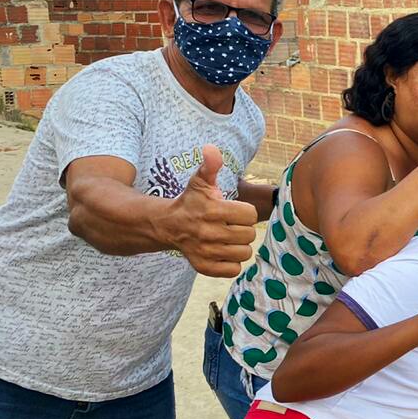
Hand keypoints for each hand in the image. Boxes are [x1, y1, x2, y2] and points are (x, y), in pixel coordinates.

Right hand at [162, 145, 257, 277]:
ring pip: (244, 253)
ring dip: (239, 246)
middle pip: (249, 235)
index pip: (250, 215)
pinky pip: (233, 270)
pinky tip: (223, 252)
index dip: (246, 212)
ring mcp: (206, 251)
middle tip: (231, 225)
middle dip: (243, 229)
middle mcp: (209, 233)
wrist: (167, 225)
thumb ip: (210, 165)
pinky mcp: (203, 266)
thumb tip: (212, 148)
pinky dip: (231, 263)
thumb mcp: (199, 181)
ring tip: (228, 238)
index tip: (235, 211)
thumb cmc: (190, 202)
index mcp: (213, 210)